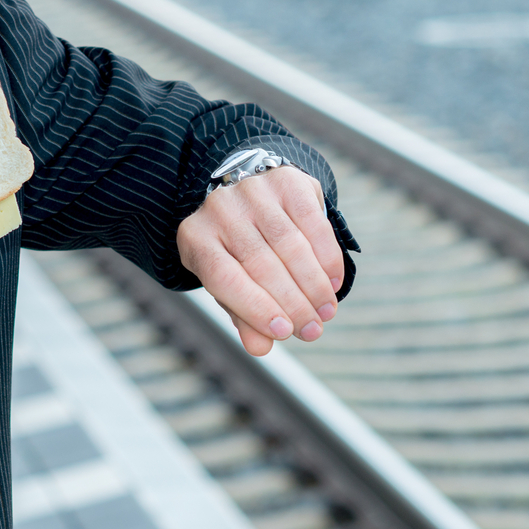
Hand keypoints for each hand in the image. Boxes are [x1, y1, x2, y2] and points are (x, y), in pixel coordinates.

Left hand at [177, 166, 343, 357]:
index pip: (223, 277)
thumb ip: (243, 314)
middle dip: (292, 302)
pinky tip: (333, 282)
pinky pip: (312, 223)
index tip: (283, 331)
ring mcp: (252, 190)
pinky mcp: (285, 181)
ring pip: (290, 244)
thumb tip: (260, 348)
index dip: (254, 307)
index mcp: (196, 237)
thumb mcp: (230, 283)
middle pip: (260, 263)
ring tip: (326, 312)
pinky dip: (327, 257)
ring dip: (313, 284)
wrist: (248, 193)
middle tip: (313, 330)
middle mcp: (219, 208)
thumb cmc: (236, 251)